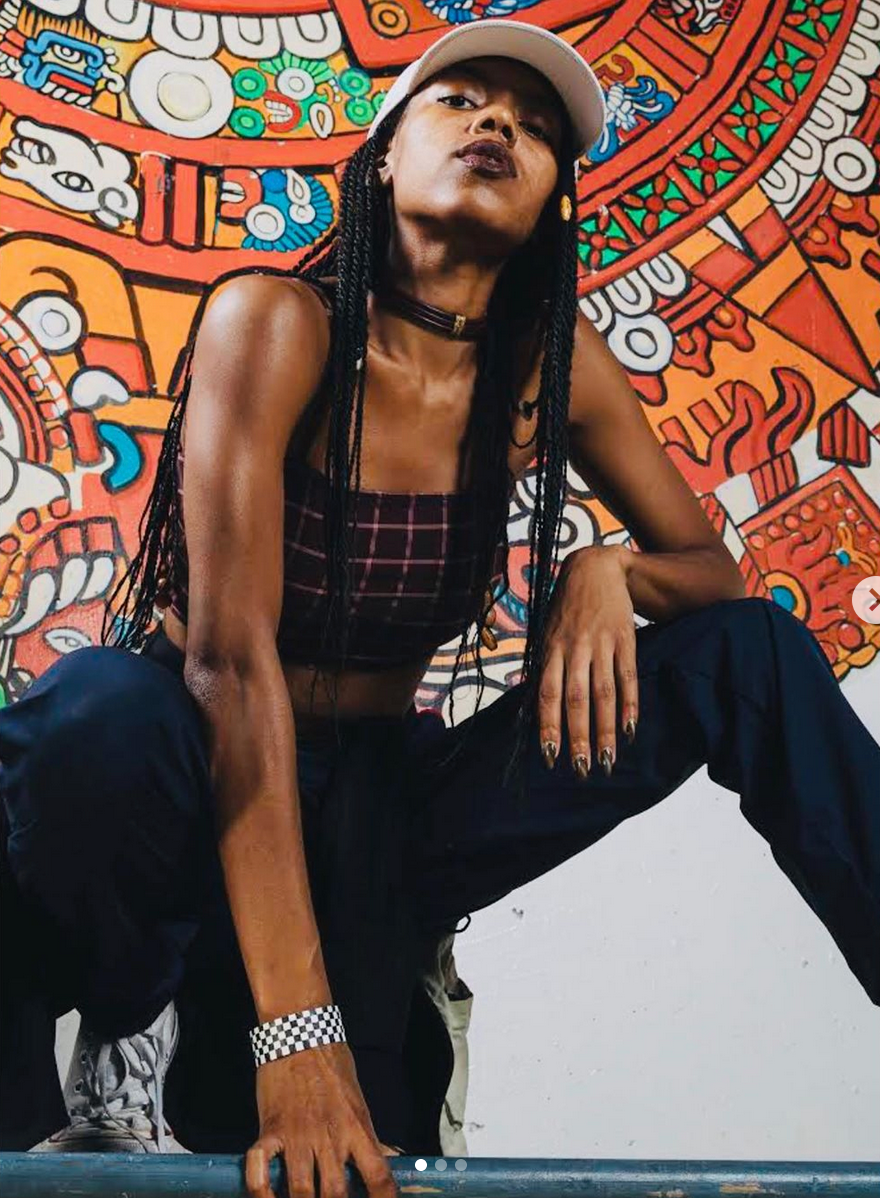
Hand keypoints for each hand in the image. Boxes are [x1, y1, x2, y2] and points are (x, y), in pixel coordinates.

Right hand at [246, 1040, 398, 1197]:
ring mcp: (299, 1134)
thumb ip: (368, 1135)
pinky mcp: (271, 1129)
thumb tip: (390, 1157)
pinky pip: (260, 1170)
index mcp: (357, 1127)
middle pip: (336, 1194)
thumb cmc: (331, 1063)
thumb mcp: (357, 1099)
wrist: (300, 1031)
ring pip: (300, 1192)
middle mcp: (330, 1136)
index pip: (378, 1176)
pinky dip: (261, 1193)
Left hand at [537, 545, 637, 777]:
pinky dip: (629, 705)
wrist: (594, 567)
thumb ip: (544, 669)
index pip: (548, 695)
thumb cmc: (565, 608)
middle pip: (575, 699)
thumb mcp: (547, 633)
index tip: (550, 758)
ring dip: (606, 730)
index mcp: (550, 649)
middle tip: (583, 770)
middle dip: (579, 737)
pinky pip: (627, 676)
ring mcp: (601, 643)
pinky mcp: (624, 638)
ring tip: (607, 760)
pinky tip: (630, 729)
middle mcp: (574, 648)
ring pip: (602, 693)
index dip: (549, 726)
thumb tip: (533, 710)